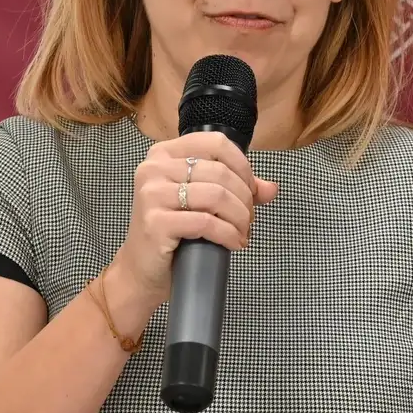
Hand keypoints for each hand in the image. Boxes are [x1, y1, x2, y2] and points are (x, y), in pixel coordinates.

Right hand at [112, 132, 277, 310]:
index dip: (243, 166)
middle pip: (220, 172)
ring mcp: (152, 194)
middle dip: (245, 199)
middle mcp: (154, 168)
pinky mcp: (155, 222)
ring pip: (217, 196)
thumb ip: (235, 189)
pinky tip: (234, 243)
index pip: (217, 142)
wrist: (141, 270)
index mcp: (164, 154)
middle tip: (248, 220)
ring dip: (240, 218)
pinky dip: (229, 234)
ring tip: (242, 232)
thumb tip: (271, 188)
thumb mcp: (202, 202)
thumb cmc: (172, 233)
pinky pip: (206, 222)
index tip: (250, 190)